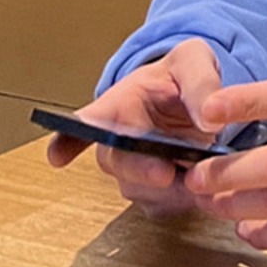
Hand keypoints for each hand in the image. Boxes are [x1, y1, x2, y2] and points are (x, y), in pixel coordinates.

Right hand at [46, 37, 222, 218]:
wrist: (199, 101)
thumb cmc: (182, 76)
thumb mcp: (194, 60)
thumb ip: (201, 81)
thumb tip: (208, 116)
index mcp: (117, 106)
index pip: (85, 123)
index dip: (67, 140)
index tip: (58, 156)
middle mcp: (118, 143)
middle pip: (117, 163)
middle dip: (139, 170)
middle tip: (164, 173)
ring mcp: (135, 172)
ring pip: (142, 190)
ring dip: (169, 189)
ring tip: (200, 178)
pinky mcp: (157, 194)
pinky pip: (165, 206)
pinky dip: (187, 200)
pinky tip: (207, 189)